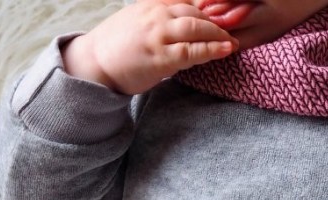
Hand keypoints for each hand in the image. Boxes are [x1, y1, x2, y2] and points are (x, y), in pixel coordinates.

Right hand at [62, 0, 238, 95]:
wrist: (93, 64)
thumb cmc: (116, 48)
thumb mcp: (139, 22)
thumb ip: (161, 21)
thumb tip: (182, 27)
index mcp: (152, 4)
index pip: (187, 0)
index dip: (208, 6)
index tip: (225, 11)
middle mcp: (156, 14)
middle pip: (196, 11)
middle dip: (218, 20)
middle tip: (234, 29)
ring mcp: (158, 34)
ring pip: (196, 26)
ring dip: (218, 34)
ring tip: (232, 42)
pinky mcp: (160, 56)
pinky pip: (191, 50)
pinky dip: (211, 49)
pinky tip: (225, 50)